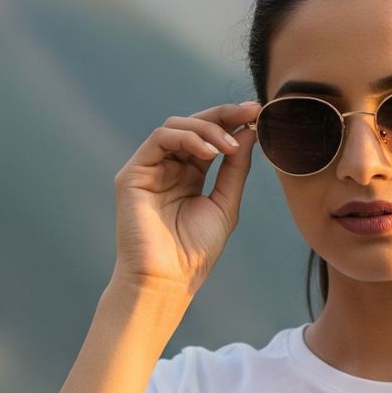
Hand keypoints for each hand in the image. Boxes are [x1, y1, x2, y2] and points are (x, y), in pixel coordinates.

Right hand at [112, 100, 261, 299]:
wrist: (167, 280)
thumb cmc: (195, 252)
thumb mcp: (224, 204)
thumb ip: (235, 168)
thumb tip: (249, 132)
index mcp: (189, 175)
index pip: (209, 138)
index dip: (231, 122)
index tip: (257, 113)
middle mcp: (168, 167)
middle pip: (193, 125)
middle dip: (223, 115)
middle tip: (250, 112)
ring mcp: (149, 169)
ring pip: (176, 126)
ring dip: (207, 128)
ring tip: (229, 146)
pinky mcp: (133, 173)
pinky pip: (160, 139)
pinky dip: (188, 138)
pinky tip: (210, 152)